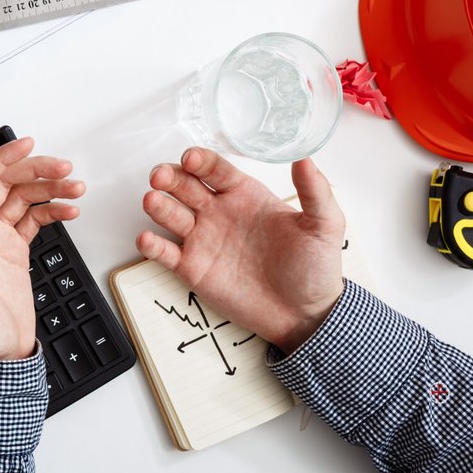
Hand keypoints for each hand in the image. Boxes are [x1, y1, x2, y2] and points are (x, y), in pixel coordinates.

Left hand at [0, 138, 85, 360]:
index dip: (1, 160)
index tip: (25, 145)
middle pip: (5, 183)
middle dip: (35, 170)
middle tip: (63, 167)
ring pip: (22, 197)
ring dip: (49, 187)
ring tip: (75, 186)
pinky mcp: (14, 248)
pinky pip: (34, 218)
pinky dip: (53, 209)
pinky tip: (70, 210)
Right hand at [138, 148, 344, 350]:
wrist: (305, 315)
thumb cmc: (315, 269)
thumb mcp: (324, 226)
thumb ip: (315, 191)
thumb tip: (305, 157)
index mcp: (245, 195)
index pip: (215, 169)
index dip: (200, 161)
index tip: (190, 158)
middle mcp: (218, 213)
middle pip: (184, 186)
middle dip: (169, 177)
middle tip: (161, 176)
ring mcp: (202, 240)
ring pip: (169, 214)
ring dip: (157, 205)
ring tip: (153, 201)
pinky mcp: (192, 269)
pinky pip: (164, 253)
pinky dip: (151, 246)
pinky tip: (147, 239)